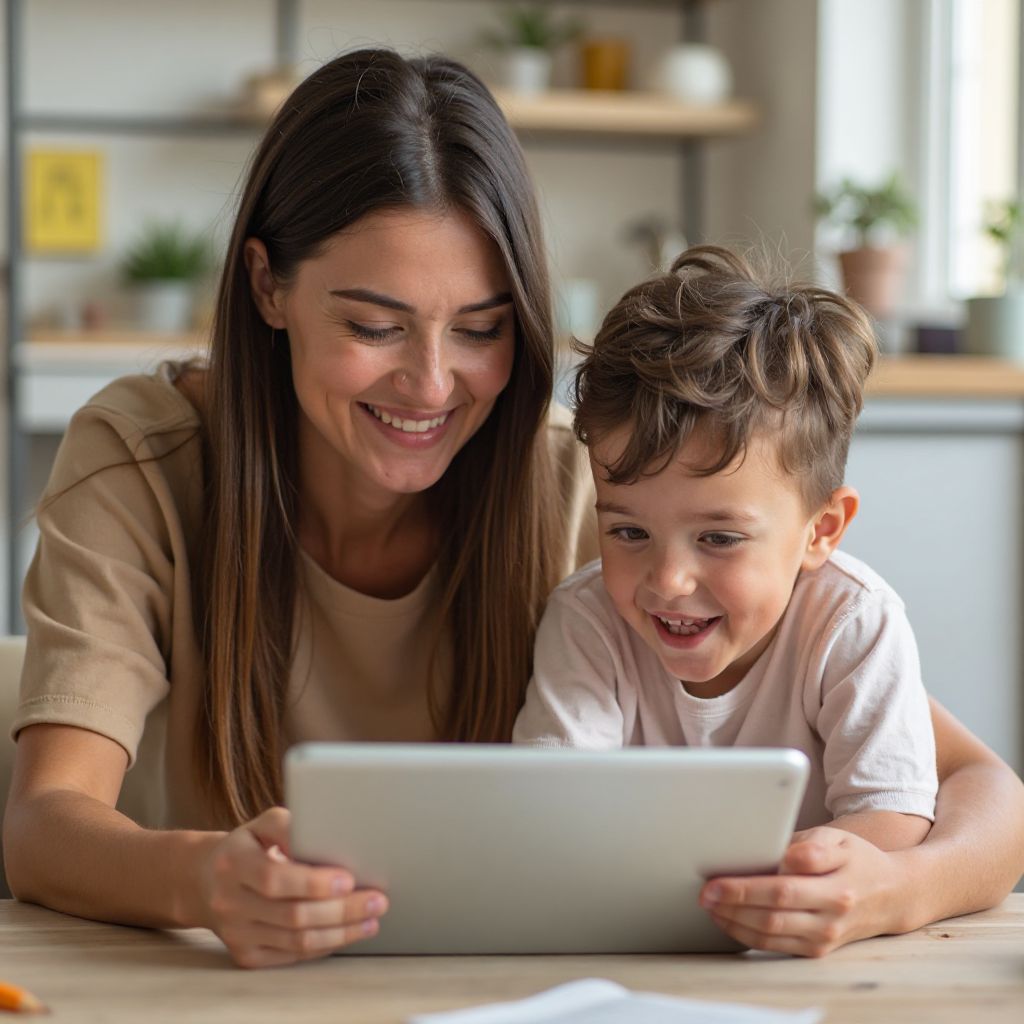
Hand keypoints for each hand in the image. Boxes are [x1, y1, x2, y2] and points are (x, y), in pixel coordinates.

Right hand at [197, 806, 388, 967]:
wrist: (205, 881)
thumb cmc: (248, 846)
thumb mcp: (262, 824)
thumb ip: (290, 826)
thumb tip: (324, 838)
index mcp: (233, 863)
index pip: (275, 879)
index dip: (314, 883)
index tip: (349, 879)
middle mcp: (230, 902)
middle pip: (292, 915)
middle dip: (342, 910)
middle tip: (377, 900)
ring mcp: (236, 934)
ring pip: (296, 941)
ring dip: (341, 932)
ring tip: (372, 919)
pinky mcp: (245, 956)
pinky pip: (292, 956)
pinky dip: (324, 946)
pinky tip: (347, 933)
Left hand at [699, 826, 909, 956]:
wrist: (891, 895)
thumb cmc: (856, 859)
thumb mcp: (839, 840)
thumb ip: (810, 848)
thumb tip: (783, 858)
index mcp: (837, 887)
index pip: (783, 889)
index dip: (745, 888)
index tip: (716, 881)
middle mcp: (831, 917)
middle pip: (772, 916)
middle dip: (731, 906)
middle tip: (703, 894)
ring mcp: (824, 938)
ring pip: (771, 936)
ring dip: (734, 923)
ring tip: (709, 906)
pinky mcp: (817, 950)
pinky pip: (775, 946)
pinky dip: (747, 935)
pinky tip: (727, 920)